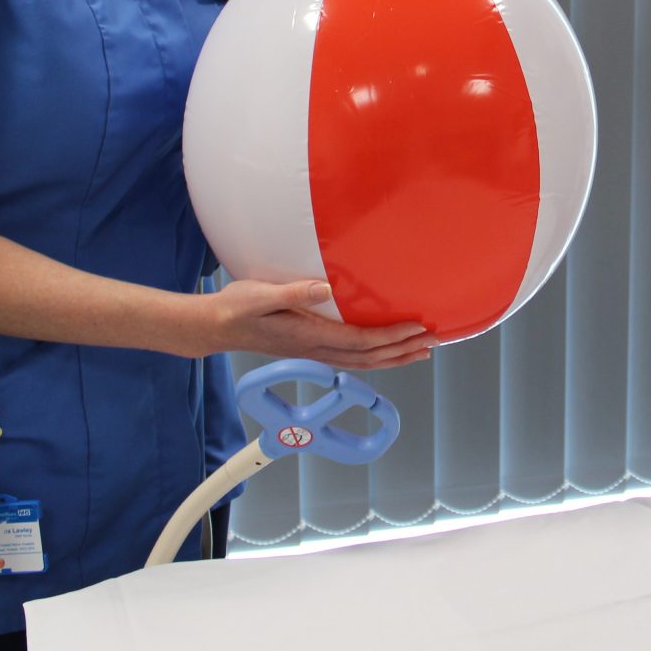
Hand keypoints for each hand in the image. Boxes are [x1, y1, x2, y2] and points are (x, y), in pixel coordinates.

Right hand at [200, 278, 436, 369]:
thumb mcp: (259, 295)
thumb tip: (324, 288)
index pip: (360, 340)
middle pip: (370, 356)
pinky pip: (352, 357)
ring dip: (395, 356)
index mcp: (309, 336)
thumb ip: (292, 293)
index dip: (391, 336)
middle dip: (403, 349)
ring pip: (364, 361)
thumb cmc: (236, 307)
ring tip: (422, 350)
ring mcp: (315, 352)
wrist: (216, 326)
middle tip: (434, 340)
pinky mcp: (311, 348)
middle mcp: (316, 349)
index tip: (417, 327)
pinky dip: (377, 355)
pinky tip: (387, 349)